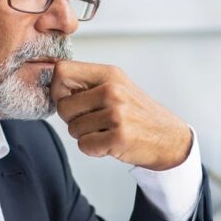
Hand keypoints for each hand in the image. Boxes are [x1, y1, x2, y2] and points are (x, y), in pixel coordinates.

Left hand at [51, 61, 192, 170]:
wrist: (168, 138)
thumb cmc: (138, 114)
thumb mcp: (118, 87)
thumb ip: (88, 84)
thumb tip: (53, 85)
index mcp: (109, 74)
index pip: (61, 71)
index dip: (57, 89)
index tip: (70, 100)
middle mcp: (112, 90)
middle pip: (62, 105)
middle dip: (71, 119)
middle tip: (93, 121)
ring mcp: (117, 113)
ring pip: (73, 129)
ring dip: (84, 136)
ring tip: (106, 131)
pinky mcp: (119, 136)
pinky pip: (84, 145)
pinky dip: (94, 149)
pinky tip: (109, 143)